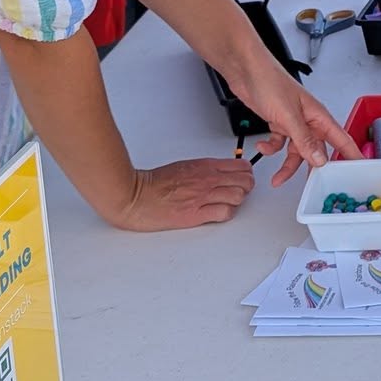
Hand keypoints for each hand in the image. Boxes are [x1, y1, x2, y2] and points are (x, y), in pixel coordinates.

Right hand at [119, 159, 255, 230]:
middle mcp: (207, 179)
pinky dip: (226, 214)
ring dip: (237, 201)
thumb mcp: (183, 167)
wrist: (135, 195)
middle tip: (237, 192)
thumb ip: (203, 170)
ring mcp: (203, 197)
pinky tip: (217, 213)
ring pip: (239, 196)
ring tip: (226, 204)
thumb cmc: (154, 183)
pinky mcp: (196, 214)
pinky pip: (225, 213)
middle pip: (245, 181)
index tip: (241, 179)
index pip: (241, 166)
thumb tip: (217, 173)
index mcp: (204, 166)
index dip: (245, 174)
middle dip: (245, 188)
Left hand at [229, 50, 359, 184]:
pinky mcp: (278, 122)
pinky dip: (271, 148)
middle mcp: (308, 120)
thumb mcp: (289, 115)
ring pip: (296, 151)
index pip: (341, 139)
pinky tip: (264, 146)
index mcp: (318, 116)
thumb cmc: (270, 81)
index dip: (352, 155)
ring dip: (287, 164)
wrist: (245, 70)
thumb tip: (319, 159)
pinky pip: (279, 143)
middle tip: (312, 186)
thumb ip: (304, 139)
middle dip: (312, 168)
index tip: (360, 170)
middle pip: (317, 150)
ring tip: (278, 177)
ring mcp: (293, 122)